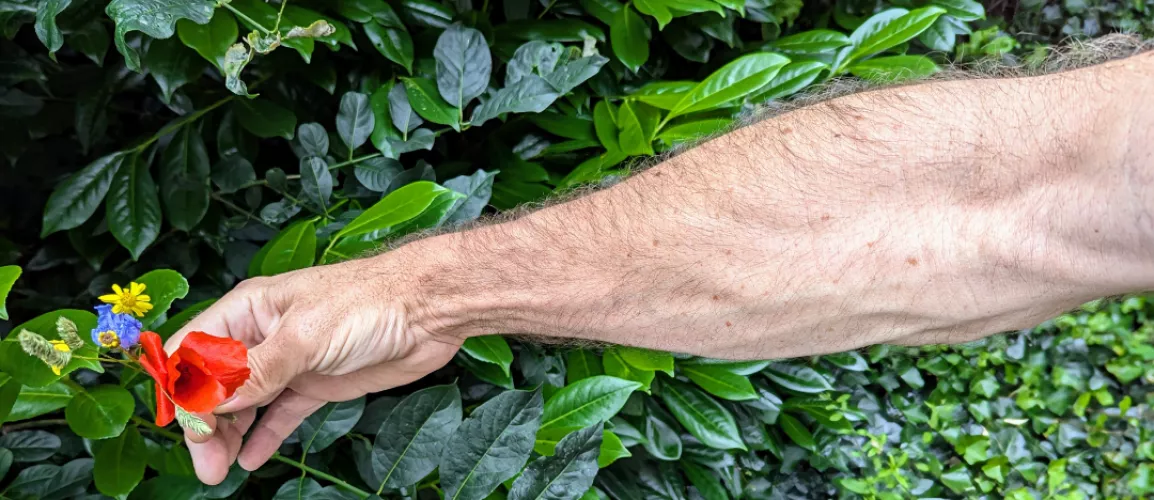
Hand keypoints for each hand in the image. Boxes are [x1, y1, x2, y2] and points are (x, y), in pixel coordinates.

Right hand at [165, 251, 460, 484]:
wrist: (428, 309)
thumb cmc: (368, 303)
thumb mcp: (305, 335)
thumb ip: (257, 370)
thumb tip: (212, 401)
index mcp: (249, 310)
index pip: (193, 351)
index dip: (183, 389)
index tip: (189, 428)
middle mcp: (263, 336)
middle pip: (214, 384)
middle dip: (204, 424)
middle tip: (207, 464)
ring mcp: (290, 362)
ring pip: (244, 403)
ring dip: (229, 434)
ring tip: (220, 469)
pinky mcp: (317, 383)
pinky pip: (280, 413)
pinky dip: (264, 436)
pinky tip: (251, 459)